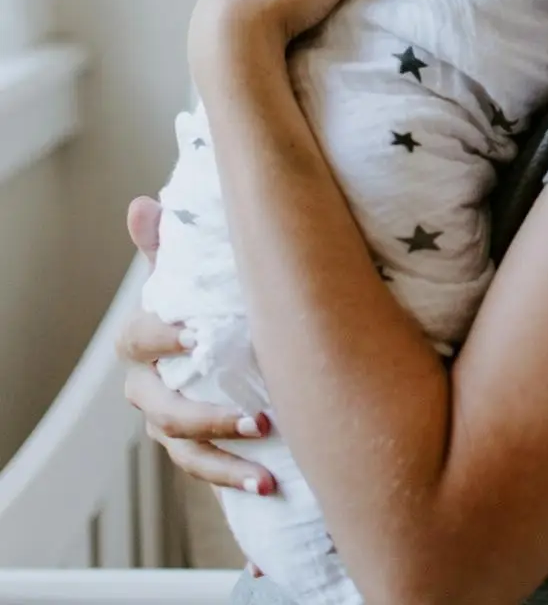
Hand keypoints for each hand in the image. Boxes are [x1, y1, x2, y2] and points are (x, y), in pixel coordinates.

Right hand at [117, 196, 275, 495]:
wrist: (230, 341)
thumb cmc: (207, 297)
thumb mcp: (190, 270)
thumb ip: (168, 243)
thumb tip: (141, 205)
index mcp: (147, 340)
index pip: (137, 340)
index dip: (161, 337)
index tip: (195, 334)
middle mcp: (151, 387)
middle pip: (161, 409)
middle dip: (206, 417)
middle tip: (258, 417)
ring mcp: (170, 423)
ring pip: (184, 451)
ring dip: (224, 462)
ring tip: (267, 466)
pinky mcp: (196, 448)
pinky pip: (206, 471)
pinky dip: (233, 480)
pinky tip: (268, 485)